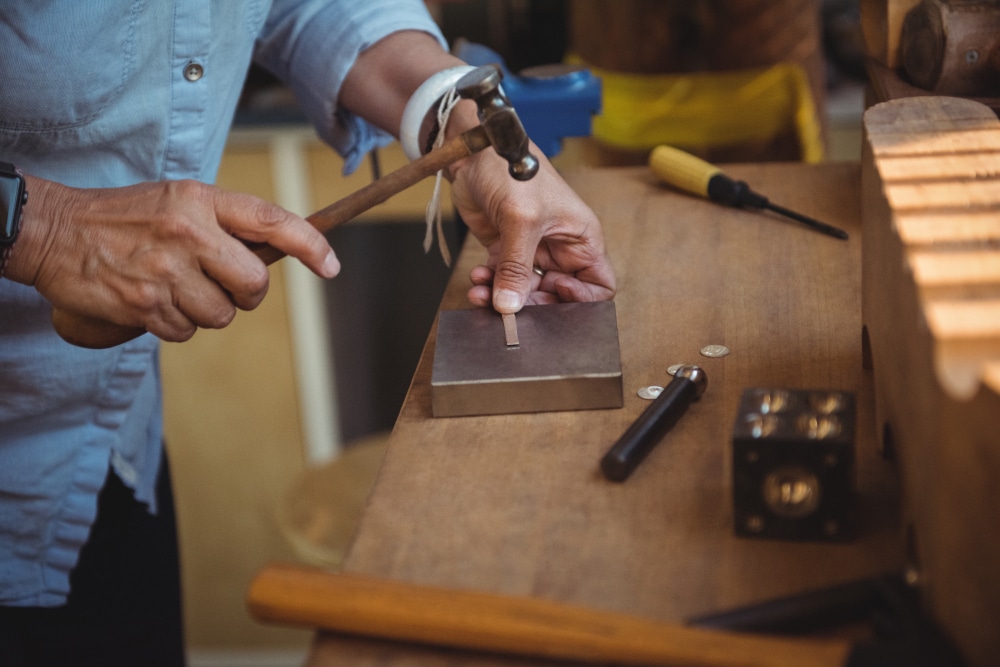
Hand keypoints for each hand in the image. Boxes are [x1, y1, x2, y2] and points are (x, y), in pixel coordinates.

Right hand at [12, 176, 338, 341]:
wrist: (54, 232)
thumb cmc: (126, 218)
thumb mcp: (178, 200)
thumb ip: (225, 223)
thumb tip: (276, 256)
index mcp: (202, 201)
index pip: (272, 221)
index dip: (311, 245)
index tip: (331, 266)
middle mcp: (189, 233)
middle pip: (255, 284)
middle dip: (246, 295)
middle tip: (222, 285)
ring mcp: (166, 270)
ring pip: (222, 315)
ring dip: (206, 311)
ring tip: (175, 287)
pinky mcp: (145, 304)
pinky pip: (186, 331)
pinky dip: (175, 324)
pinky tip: (153, 301)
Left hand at [448, 145, 616, 312]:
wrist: (474, 152)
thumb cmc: (512, 169)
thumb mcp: (520, 220)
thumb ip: (516, 267)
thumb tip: (510, 307)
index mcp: (581, 238)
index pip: (600, 284)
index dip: (582, 299)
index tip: (554, 293)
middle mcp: (561, 248)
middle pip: (558, 296)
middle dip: (534, 305)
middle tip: (510, 307)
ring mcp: (531, 251)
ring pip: (525, 292)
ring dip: (503, 297)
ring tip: (481, 293)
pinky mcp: (505, 250)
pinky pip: (501, 281)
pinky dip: (488, 286)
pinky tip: (477, 279)